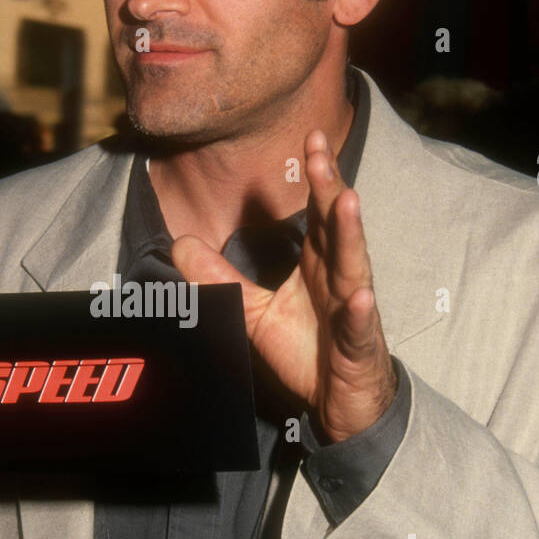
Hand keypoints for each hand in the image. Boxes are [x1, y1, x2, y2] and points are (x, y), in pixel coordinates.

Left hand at [171, 129, 395, 442]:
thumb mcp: (252, 310)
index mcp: (319, 264)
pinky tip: (359, 297)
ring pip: (354, 266)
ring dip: (351, 234)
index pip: (318, 213)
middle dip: (330, 188)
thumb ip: (220, 276)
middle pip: (336, 226)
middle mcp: (339, 278)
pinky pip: (358, 326)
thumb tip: (180, 243)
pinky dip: (358, 311)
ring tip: (348, 200)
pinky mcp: (357, 344)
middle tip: (321, 151)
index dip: (316, 178)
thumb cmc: (307, 349)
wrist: (338, 400)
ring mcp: (353, 309)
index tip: (311, 138)